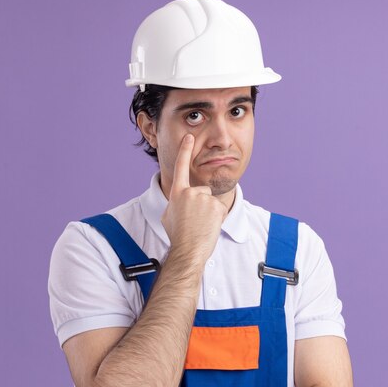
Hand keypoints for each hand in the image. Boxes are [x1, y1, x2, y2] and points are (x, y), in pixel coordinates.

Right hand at [161, 134, 227, 262]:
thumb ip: (176, 202)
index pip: (180, 167)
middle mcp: (190, 192)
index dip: (184, 151)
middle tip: (194, 221)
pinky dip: (216, 218)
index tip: (189, 137)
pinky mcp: (216, 206)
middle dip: (201, 204)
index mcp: (177, 193)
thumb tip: (181, 200)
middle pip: (201, 192)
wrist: (188, 249)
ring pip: (211, 201)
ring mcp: (204, 198)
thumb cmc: (177, 236)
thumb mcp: (169, 216)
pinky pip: (219, 209)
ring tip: (201, 225)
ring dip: (208, 212)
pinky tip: (209, 226)